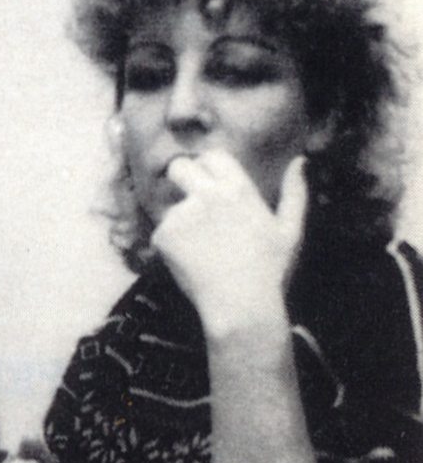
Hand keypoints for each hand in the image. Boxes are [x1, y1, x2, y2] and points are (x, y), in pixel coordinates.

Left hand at [152, 152, 306, 332]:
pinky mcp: (163, 235)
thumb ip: (294, 192)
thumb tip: (300, 161)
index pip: (212, 156)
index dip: (209, 167)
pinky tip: (192, 262)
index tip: (211, 183)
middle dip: (182, 178)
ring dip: (181, 219)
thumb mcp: (290, 231)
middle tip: (194, 204)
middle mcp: (205, 195)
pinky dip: (172, 244)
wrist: (241, 307)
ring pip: (171, 206)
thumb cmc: (270, 271)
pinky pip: (163, 231)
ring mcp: (180, 214)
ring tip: (204, 249)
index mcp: (237, 189)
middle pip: (179, 167)